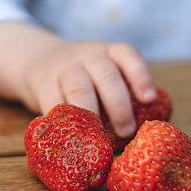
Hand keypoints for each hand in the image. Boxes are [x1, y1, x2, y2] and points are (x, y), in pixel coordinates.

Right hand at [23, 39, 156, 136]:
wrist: (40, 59)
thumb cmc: (88, 77)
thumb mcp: (105, 72)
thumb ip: (124, 94)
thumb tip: (147, 133)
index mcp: (110, 52)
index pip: (127, 55)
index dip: (140, 76)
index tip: (149, 99)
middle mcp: (89, 55)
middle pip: (106, 75)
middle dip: (118, 104)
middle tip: (127, 131)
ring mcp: (65, 68)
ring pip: (78, 87)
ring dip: (91, 114)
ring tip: (99, 138)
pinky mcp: (44, 85)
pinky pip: (54, 104)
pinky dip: (65, 123)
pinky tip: (73, 138)